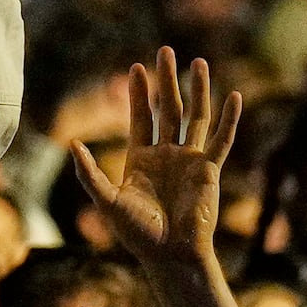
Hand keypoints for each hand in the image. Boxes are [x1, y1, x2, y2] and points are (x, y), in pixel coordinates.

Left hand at [81, 55, 236, 259]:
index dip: (139, 93)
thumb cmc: (138, 234)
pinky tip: (234, 96)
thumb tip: (72, 144)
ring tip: (198, 61)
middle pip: (168, 109)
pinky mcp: (210, 171)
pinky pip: (222, 140)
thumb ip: (90, 174)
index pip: (141, 117)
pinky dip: (229, 119)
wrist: (171, 255)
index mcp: (141, 160)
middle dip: (167, 80)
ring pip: (196, 117)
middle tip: (165, 51)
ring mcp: (190, 161)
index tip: (137, 68)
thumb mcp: (108, 202)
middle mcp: (167, 155)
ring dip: (197, 89)